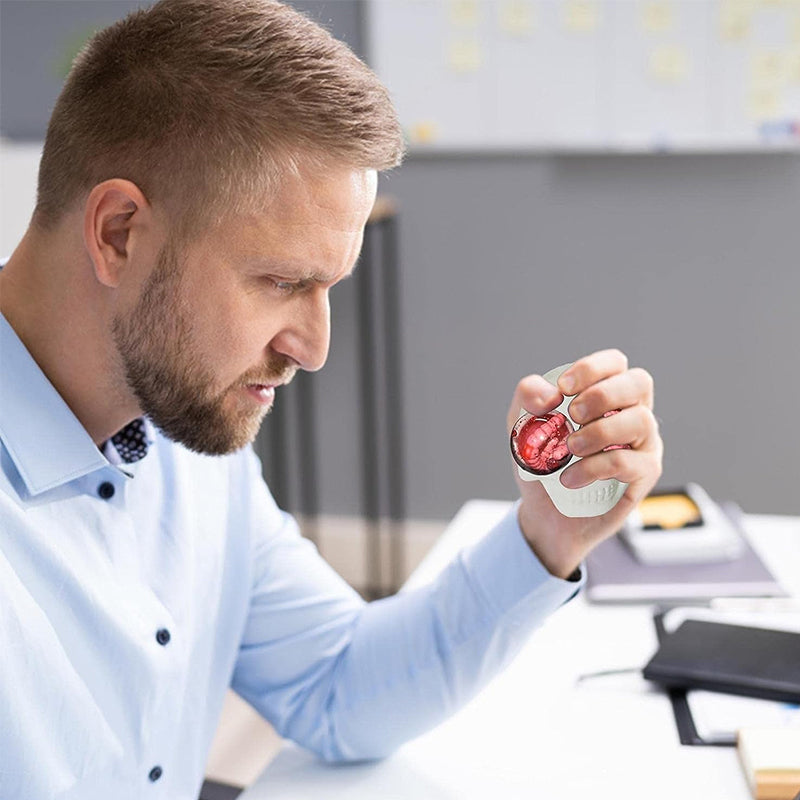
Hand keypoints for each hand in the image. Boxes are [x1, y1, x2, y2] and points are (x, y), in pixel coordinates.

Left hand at [507, 349, 662, 578]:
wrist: (546, 515)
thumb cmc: (542, 463)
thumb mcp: (522, 426)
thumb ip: (528, 397)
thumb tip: (550, 395)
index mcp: (606, 395)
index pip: (615, 363)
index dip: (591, 368)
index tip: (563, 387)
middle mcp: (631, 413)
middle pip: (639, 382)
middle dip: (602, 394)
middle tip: (572, 415)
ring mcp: (643, 443)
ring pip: (641, 420)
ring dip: (599, 431)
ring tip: (569, 448)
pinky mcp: (644, 474)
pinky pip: (629, 462)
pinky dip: (594, 467)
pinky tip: (569, 478)